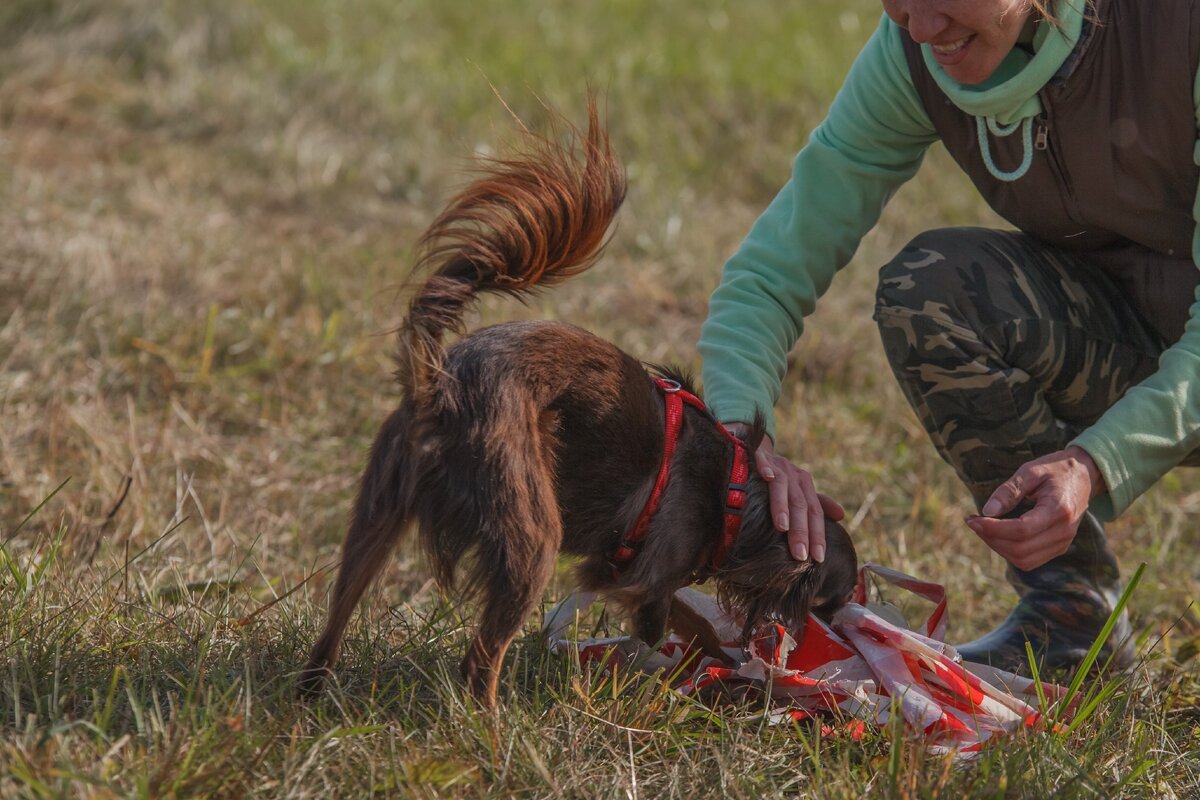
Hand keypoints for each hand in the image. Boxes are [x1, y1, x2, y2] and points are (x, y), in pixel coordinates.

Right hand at [726, 424, 844, 561]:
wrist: (758, 451)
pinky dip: (766, 468)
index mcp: (805, 486)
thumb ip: (818, 504)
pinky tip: (767, 477)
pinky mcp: (759, 456)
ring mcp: (777, 465)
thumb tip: (842, 516)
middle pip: (800, 504)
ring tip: (782, 528)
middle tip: (800, 555)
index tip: (818, 558)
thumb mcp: (798, 491)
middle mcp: (794, 476)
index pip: (815, 513)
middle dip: (801, 530)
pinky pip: (762, 461)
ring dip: (782, 506)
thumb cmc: (779, 478)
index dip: (817, 535)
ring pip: (783, 487)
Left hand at [964, 445, 1105, 570]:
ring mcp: (1063, 542)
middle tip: (973, 521)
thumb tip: (987, 511)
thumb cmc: (1055, 469)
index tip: (971, 518)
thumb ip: (1009, 490)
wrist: (1085, 475)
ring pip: (1024, 560)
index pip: (1021, 530)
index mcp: (1058, 510)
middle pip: (1020, 549)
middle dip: (991, 538)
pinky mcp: (1059, 547)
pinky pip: (1030, 560)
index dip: (992, 528)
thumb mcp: (1031, 471)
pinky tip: (998, 534)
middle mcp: (1064, 531)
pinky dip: (1009, 551)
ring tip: (983, 527)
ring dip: (998, 547)